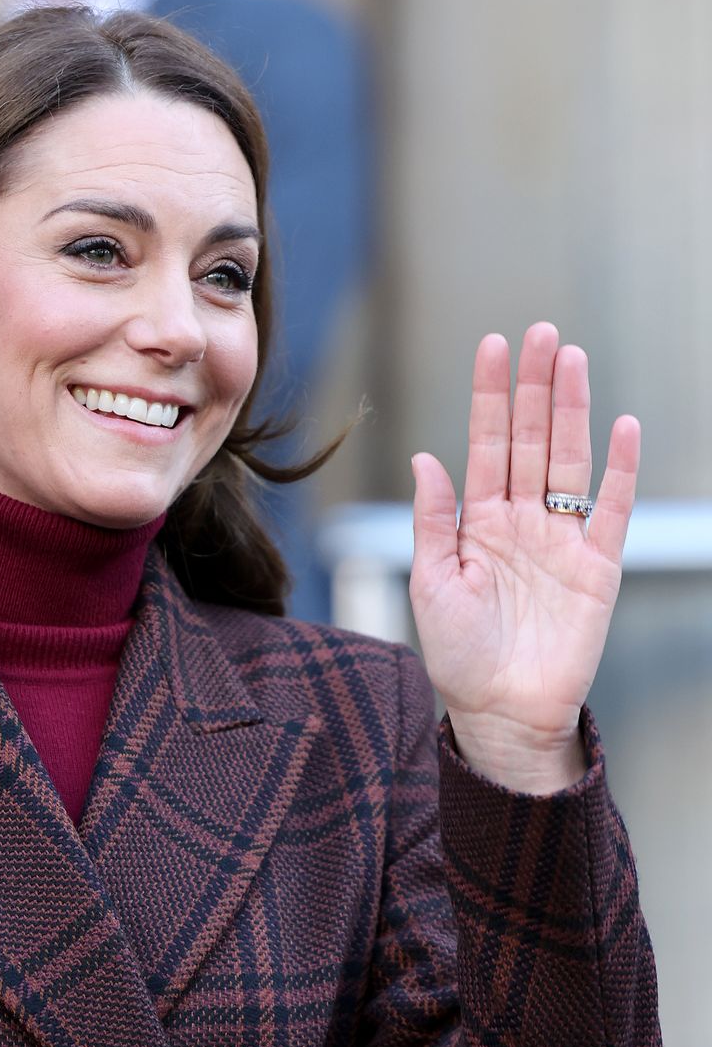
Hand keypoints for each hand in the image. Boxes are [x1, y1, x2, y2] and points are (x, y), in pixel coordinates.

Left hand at [409, 322, 638, 793]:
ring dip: (572, 411)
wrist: (500, 713)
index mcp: (478, 522)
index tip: (491, 345)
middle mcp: (521, 521)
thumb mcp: (431, 585)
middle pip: (533, 440)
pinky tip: (621, 426)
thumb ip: (433, 521)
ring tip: (570, 360)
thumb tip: (425, 459)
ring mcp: (561, 540)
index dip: (489, 396)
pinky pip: (610, 511)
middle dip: (534, 387)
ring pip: (571, 461)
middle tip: (539, 332)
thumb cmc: (458, 656)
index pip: (486, 444)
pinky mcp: (596, 568)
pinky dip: (619, 471)